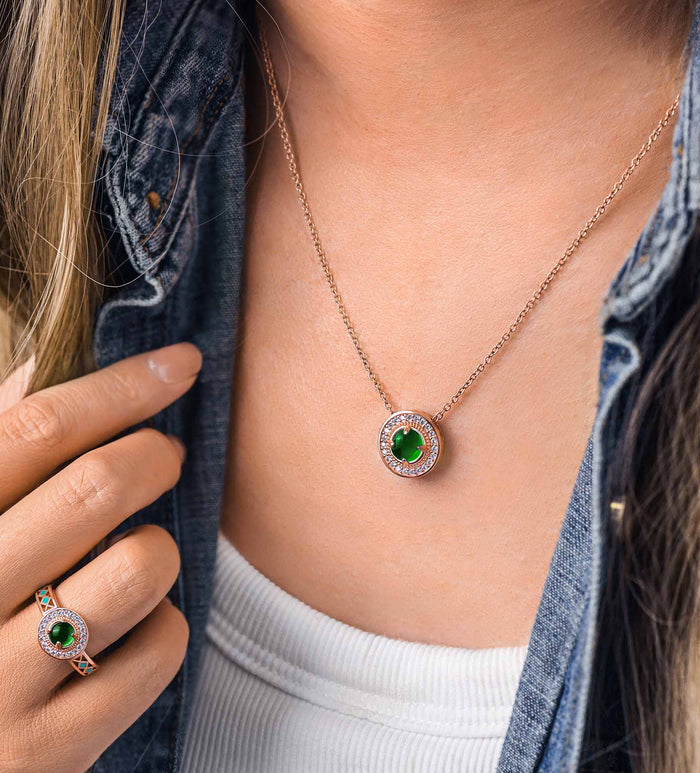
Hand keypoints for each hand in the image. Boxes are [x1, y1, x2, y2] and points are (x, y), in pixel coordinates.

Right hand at [0, 342, 201, 771]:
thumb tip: (53, 371)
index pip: (36, 428)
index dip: (121, 386)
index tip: (181, 363)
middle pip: (95, 487)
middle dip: (155, 455)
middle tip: (167, 455)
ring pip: (139, 567)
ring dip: (158, 549)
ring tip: (136, 557)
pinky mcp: (47, 752)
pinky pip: (158, 650)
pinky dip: (164, 628)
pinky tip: (130, 633)